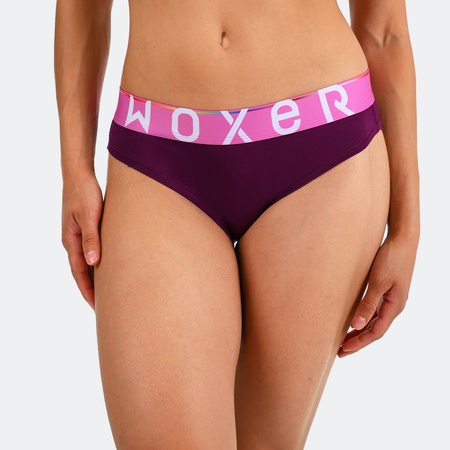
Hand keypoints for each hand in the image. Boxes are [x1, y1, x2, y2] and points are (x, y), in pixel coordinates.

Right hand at [61, 171, 102, 310]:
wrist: (79, 175)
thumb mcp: (89, 216)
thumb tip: (93, 263)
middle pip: (82, 271)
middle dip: (91, 290)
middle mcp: (72, 241)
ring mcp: (78, 236)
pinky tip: (107, 268)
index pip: (79, 272)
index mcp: (71, 241)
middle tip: (104, 307)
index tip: (97, 307)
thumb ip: (92, 239)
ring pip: (86, 263)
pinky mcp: (85, 229)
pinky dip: (97, 264)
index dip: (88, 290)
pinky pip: (90, 252)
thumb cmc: (84, 193)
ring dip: (95, 278)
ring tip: (107, 293)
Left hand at [338, 232, 418, 356]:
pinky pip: (375, 311)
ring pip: (374, 321)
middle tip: (340, 351)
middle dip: (358, 341)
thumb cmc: (390, 259)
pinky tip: (354, 320)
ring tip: (344, 340)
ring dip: (360, 331)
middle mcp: (394, 306)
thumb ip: (368, 304)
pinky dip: (364, 319)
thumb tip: (357, 325)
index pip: (375, 332)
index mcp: (394, 306)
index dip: (359, 342)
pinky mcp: (387, 291)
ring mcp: (392, 299)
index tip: (343, 350)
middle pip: (375, 330)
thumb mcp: (377, 282)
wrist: (403, 241)